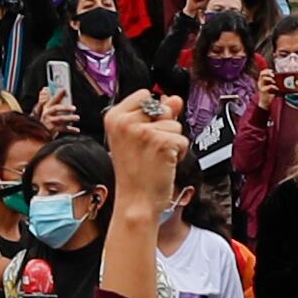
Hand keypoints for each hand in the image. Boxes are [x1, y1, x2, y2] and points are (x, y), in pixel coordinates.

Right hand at [100, 89, 188, 207]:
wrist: (135, 202)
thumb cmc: (134, 174)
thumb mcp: (137, 138)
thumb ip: (155, 114)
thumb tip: (174, 99)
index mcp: (114, 117)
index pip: (144, 95)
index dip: (151, 114)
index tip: (142, 134)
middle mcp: (126, 121)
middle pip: (162, 107)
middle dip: (163, 127)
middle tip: (148, 150)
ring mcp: (144, 131)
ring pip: (175, 125)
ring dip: (172, 142)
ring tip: (155, 158)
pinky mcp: (162, 142)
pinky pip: (183, 140)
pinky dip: (179, 154)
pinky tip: (163, 165)